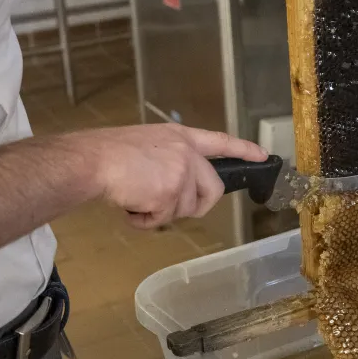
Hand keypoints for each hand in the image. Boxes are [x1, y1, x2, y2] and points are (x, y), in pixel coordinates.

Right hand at [69, 124, 267, 228]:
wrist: (95, 160)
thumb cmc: (111, 151)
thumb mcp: (149, 142)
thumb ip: (170, 157)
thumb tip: (174, 184)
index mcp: (181, 137)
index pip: (220, 142)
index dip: (243, 149)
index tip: (262, 156)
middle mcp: (187, 154)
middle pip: (212, 189)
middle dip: (197, 205)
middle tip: (169, 209)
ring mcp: (181, 174)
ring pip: (185, 209)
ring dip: (160, 213)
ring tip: (136, 199)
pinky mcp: (170, 195)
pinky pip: (163, 220)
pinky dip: (145, 221)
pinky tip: (130, 206)